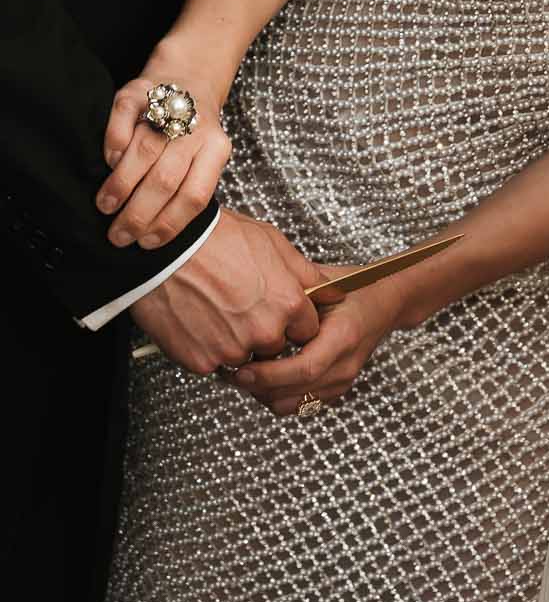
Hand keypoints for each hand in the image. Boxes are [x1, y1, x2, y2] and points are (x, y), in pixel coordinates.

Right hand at [99, 70, 232, 249]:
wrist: (189, 77)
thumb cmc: (191, 134)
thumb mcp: (203, 160)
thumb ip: (186, 191)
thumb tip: (153, 234)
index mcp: (218, 149)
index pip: (195, 195)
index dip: (168, 223)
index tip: (146, 242)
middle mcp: (197, 128)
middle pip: (166, 179)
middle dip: (138, 214)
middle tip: (118, 234)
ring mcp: (168, 107)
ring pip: (144, 152)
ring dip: (121, 186)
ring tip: (105, 207)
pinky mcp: (141, 91)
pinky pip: (123, 121)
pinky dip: (114, 146)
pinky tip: (109, 165)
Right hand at [130, 210, 318, 374]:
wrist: (163, 250)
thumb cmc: (215, 239)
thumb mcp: (271, 242)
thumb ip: (304, 273)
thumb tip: (331, 292)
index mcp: (287, 303)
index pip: (307, 331)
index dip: (292, 321)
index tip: (277, 311)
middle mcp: (265, 330)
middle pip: (276, 347)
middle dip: (263, 332)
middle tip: (239, 306)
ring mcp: (233, 350)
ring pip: (244, 357)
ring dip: (234, 341)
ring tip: (215, 310)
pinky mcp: (203, 362)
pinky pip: (213, 362)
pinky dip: (207, 348)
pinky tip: (197, 320)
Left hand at [233, 276, 401, 417]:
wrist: (385, 303)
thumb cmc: (354, 288)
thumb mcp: (323, 284)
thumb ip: (292, 295)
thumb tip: (249, 304)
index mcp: (344, 337)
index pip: (304, 368)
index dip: (269, 375)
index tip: (241, 369)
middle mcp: (346, 364)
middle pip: (294, 394)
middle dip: (258, 388)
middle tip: (232, 372)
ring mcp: (343, 381)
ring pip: (292, 406)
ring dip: (265, 395)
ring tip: (248, 374)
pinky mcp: (337, 391)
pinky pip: (299, 406)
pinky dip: (277, 396)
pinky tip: (266, 377)